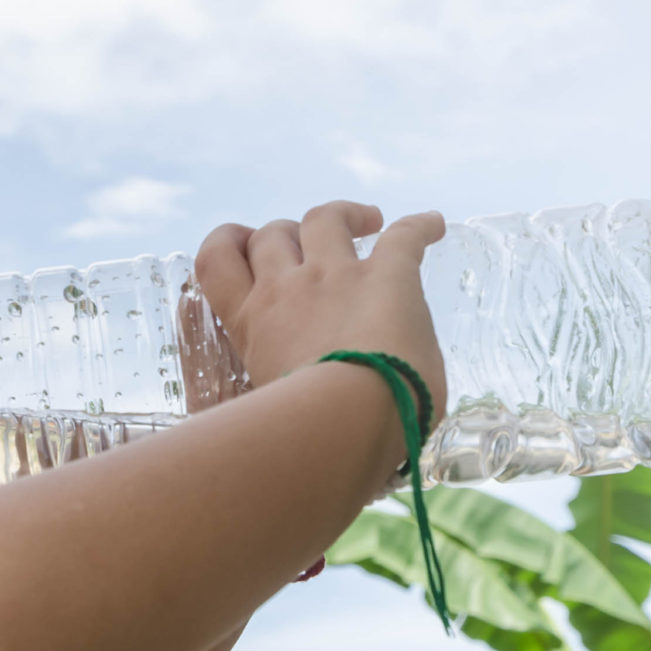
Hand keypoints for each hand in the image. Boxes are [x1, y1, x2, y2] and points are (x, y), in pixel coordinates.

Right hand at [194, 201, 447, 425]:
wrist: (343, 424)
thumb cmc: (300, 437)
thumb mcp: (263, 410)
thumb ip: (273, 391)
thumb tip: (295, 412)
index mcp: (251, 324)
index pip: (216, 261)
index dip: (228, 242)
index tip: (245, 247)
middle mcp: (285, 289)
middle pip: (271, 234)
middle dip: (286, 233)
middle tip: (308, 248)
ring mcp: (335, 277)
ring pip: (323, 218)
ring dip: (341, 214)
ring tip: (365, 221)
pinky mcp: (387, 276)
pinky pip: (404, 235)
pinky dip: (420, 226)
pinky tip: (434, 224)